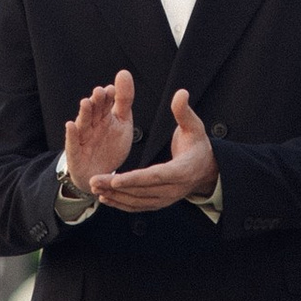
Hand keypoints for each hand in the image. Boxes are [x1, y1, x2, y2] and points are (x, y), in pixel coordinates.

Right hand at [63, 72, 135, 194]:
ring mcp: (82, 138)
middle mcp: (91, 125)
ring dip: (84, 113)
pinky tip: (70, 125)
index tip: (112, 89)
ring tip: (86, 102)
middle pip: (93, 111)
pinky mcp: (75, 153)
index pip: (105, 103)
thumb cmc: (110, 146)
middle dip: (96, 102)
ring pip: (83, 124)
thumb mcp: (122, 123)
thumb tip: (124, 72)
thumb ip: (124, 100)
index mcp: (103, 117)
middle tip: (100, 92)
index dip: (108, 97)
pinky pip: (73, 143)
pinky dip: (71, 134)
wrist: (99, 174)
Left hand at [91, 86, 216, 211]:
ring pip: (137, 201)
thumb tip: (181, 93)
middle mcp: (174, 189)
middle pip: (142, 191)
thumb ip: (184, 111)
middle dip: (116, 187)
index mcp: (182, 170)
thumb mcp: (194, 127)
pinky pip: (138, 206)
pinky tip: (106, 198)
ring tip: (95, 187)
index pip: (156, 176)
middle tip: (94, 180)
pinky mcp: (159, 203)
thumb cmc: (197, 146)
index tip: (116, 179)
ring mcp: (166, 199)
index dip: (135, 179)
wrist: (206, 169)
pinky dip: (121, 204)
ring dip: (115, 196)